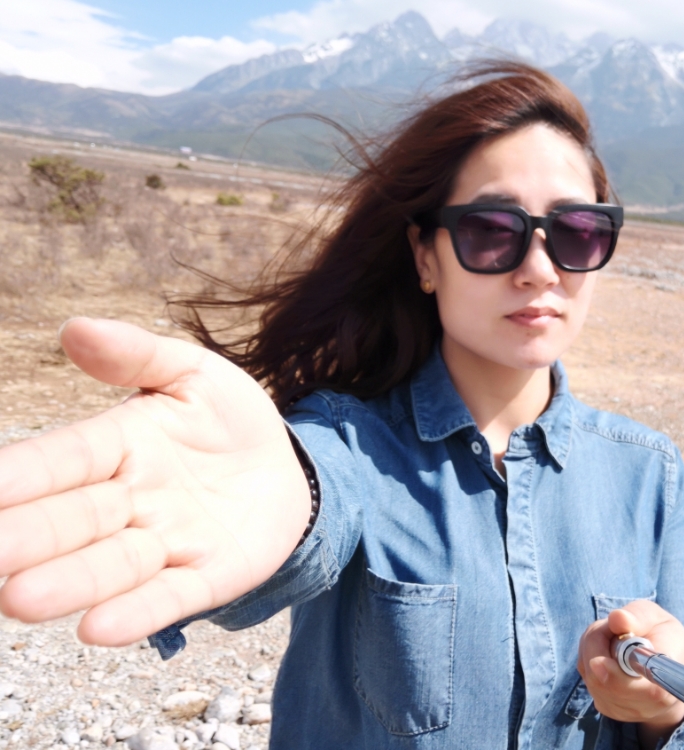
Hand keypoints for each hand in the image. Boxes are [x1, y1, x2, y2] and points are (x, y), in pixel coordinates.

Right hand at [0, 318, 310, 646]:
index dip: (24, 472)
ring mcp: (167, 542)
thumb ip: (139, 355)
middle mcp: (130, 500)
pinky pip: (170, 597)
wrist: (286, 466)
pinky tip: (99, 628)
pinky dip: (138, 611)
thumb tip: (75, 327)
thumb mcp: (194, 373)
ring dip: (70, 582)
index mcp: (118, 445)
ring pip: (111, 564)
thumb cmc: (230, 417)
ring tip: (19, 598)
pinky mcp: (207, 576)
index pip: (64, 457)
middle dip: (29, 536)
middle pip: (74, 519)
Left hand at [578, 600, 683, 746]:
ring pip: (590, 674)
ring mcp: (626, 710)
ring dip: (592, 648)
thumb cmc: (662, 635)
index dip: (615, 677)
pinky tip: (606, 652)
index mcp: (666, 682)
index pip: (639, 690)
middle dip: (597, 643)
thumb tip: (618, 618)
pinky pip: (587, 678)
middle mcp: (648, 705)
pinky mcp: (609, 708)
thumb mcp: (655, 617)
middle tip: (611, 626)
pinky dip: (589, 659)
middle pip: (601, 679)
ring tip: (612, 636)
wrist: (668, 665)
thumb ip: (638, 617)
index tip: (598, 662)